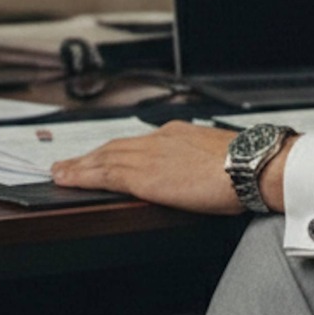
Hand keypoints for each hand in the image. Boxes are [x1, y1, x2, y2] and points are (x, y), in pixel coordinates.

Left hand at [50, 121, 246, 212]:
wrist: (253, 165)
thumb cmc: (248, 165)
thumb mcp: (220, 158)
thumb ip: (202, 163)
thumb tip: (204, 174)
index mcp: (177, 134)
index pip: (137, 144)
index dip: (115, 151)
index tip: (102, 157)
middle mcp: (159, 139)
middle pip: (114, 148)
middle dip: (90, 157)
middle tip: (67, 164)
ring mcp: (149, 155)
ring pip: (103, 159)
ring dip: (79, 166)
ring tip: (60, 172)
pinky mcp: (143, 176)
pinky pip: (103, 174)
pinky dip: (82, 175)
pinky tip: (67, 179)